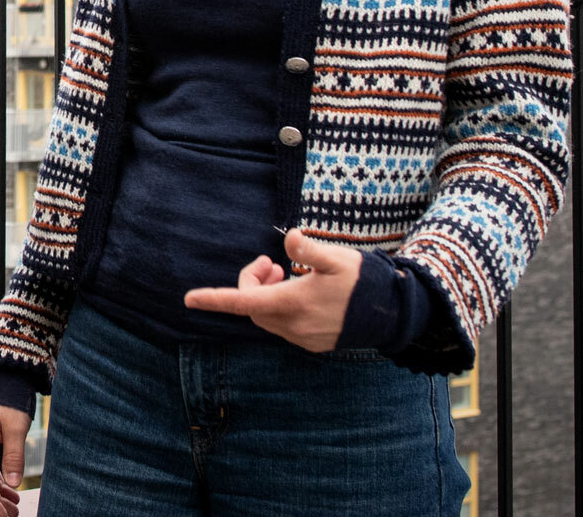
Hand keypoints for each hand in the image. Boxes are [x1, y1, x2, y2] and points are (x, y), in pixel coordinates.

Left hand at [182, 229, 361, 353]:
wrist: (394, 315)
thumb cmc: (364, 283)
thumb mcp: (337, 259)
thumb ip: (309, 250)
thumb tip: (289, 238)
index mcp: (292, 304)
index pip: (242, 301)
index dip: (214, 299)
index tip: (189, 299)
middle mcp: (293, 326)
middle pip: (252, 306)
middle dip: (253, 282)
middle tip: (271, 262)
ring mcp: (303, 338)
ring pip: (266, 316)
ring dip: (266, 294)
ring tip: (285, 273)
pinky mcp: (313, 343)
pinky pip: (283, 326)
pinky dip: (280, 307)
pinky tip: (300, 291)